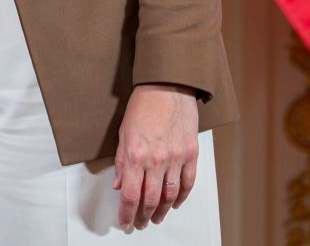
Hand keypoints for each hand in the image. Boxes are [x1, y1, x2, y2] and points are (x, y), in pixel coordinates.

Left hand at [113, 83, 199, 230]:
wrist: (167, 87)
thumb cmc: (143, 105)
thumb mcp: (123, 133)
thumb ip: (122, 162)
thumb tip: (119, 184)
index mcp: (136, 155)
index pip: (130, 195)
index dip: (127, 213)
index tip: (124, 222)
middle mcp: (156, 160)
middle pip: (150, 199)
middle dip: (143, 216)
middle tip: (140, 223)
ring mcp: (175, 158)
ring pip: (169, 195)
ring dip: (162, 211)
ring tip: (156, 218)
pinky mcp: (190, 153)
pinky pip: (187, 183)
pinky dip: (181, 197)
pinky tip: (174, 203)